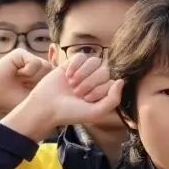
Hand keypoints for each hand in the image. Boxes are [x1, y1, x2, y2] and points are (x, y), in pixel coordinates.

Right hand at [0, 49, 52, 115]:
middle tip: (27, 86)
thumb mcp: (36, 98)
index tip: (48, 85)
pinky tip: (18, 74)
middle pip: (52, 71)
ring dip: (34, 78)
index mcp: (39, 75)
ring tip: (22, 81)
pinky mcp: (21, 53)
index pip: (55, 73)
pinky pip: (35, 62)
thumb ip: (49, 91)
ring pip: (45, 66)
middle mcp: (35, 65)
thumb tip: (65, 89)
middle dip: (42, 82)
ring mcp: (28, 58)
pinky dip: (28, 72)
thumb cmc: (13, 100)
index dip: (57, 78)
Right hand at [3, 55, 122, 140]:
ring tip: (72, 84)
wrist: (46, 107)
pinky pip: (80, 56)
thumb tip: (121, 80)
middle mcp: (94, 80)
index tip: (86, 100)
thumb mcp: (96, 112)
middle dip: (90, 82)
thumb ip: (113, 99)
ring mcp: (83, 71)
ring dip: (83, 73)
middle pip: (104, 70)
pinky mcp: (70, 64)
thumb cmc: (71, 113)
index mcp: (102, 92)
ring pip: (94, 61)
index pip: (111, 81)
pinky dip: (74, 65)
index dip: (99, 89)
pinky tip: (67, 75)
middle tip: (77, 93)